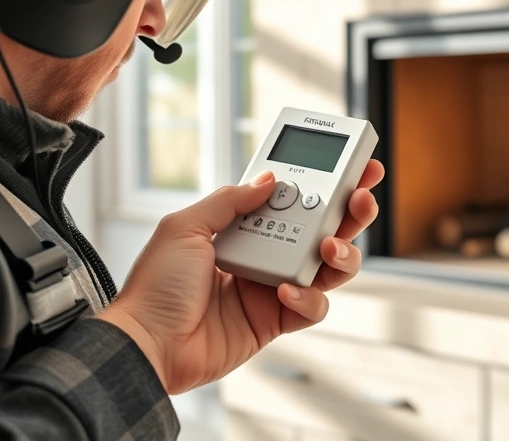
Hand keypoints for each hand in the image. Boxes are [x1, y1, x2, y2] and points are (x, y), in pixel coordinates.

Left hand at [96, 160, 383, 394]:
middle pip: (323, 228)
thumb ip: (231, 200)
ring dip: (341, 253)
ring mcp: (272, 288)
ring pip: (329, 267)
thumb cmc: (155, 286)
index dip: (326, 182)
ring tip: (330, 246)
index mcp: (243, 227)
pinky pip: (312, 307)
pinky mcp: (276, 322)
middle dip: (349, 211)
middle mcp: (264, 254)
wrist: (147, 343)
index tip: (354, 166)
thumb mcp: (186, 226)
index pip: (294, 198)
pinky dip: (308, 298)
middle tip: (361, 198)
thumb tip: (270, 179)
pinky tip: (288, 291)